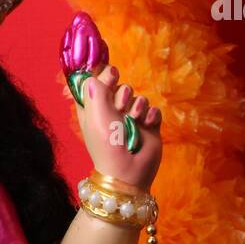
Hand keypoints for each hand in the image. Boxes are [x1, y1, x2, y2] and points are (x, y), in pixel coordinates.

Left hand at [72, 66, 161, 191]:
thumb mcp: (95, 115)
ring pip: (137, 95)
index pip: (94, 82)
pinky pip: (152, 108)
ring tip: (133, 120)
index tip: (108, 77)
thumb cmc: (108, 144)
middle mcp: (109, 110)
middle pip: (118, 85)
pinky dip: (150, 115)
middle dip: (121, 93)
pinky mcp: (148, 124)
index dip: (101, 76)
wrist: (130, 171)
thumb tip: (97, 72)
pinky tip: (146, 125)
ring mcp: (130, 117)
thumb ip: (96, 90)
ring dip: (137, 105)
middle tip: (119, 105)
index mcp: (92, 108)